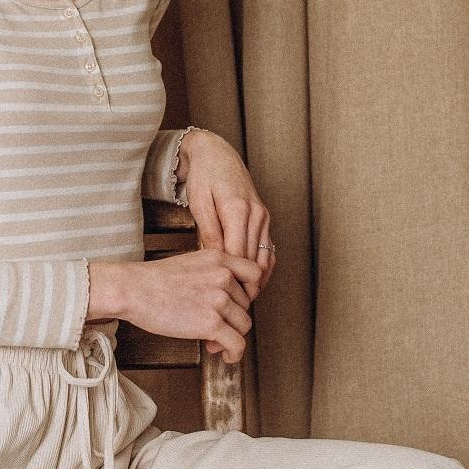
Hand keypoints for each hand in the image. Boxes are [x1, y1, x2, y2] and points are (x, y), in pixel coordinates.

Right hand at [104, 249, 262, 365]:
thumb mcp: (190, 263)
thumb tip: (226, 301)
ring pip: (243, 325)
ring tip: (213, 342)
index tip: (236, 304)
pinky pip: (237, 344)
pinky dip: (234, 354)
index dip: (249, 292)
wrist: (132, 289)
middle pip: (246, 305)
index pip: (255, 274)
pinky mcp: (211, 324)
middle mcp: (224, 277)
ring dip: (231, 337)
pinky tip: (225, 356)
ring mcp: (219, 300)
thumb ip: (212, 274)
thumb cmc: (152, 280)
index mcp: (219, 259)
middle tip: (215, 328)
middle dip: (233, 319)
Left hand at [177, 130, 274, 363]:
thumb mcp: (199, 203)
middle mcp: (257, 215)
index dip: (231, 282)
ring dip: (256, 284)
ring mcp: (264, 217)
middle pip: (255, 262)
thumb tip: (212, 261)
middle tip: (230, 314)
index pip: (238, 255)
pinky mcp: (264, 219)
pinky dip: (262, 271)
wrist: (216, 153)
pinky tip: (251, 287)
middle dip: (245, 291)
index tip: (219, 302)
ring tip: (241, 307)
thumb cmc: (203, 177)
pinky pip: (268, 251)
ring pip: (265, 259)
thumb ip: (208, 232)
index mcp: (239, 209)